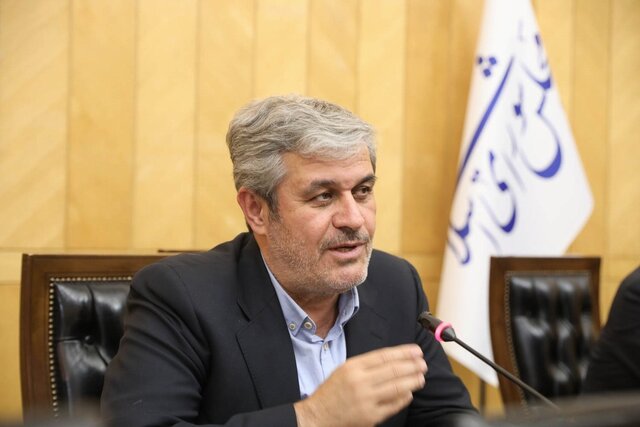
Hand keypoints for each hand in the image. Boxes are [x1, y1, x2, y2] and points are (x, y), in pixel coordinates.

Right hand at [294, 344, 427, 426]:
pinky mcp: (371, 416)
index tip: (416, 351)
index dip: (403, 353)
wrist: (318, 416)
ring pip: (396, 388)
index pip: (384, 356)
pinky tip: (409, 393)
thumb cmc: (332, 392)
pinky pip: (393, 405)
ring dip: (412, 381)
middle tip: (423, 364)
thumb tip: (393, 360)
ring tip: (420, 378)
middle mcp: (360, 382)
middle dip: (412, 366)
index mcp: (353, 367)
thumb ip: (366, 365)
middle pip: (393, 370)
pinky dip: (403, 398)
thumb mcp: (344, 370)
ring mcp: (366, 400)